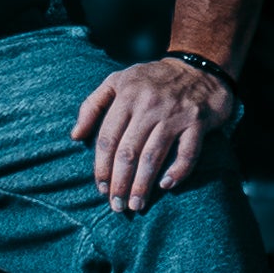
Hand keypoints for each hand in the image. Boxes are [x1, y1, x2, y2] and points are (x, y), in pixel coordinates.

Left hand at [74, 57, 236, 214]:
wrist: (198, 67)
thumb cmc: (152, 79)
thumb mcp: (117, 81)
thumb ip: (92, 105)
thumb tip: (75, 136)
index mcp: (126, 96)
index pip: (108, 139)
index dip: (102, 167)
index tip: (101, 188)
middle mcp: (149, 105)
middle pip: (128, 152)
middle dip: (120, 183)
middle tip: (117, 205)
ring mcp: (175, 114)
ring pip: (154, 156)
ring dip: (143, 184)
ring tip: (137, 205)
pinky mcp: (198, 121)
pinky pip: (187, 153)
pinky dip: (178, 171)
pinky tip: (167, 186)